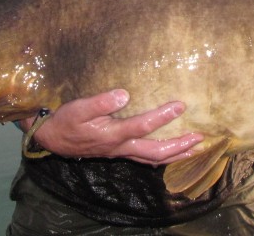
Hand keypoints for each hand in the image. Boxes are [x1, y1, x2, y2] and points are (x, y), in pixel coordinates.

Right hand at [25, 89, 203, 164]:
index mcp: (112, 134)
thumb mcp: (79, 108)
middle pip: (156, 152)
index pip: (143, 126)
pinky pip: (146, 159)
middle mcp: (121, 147)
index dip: (163, 116)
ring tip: (195, 149)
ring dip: (175, 155)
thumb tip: (124, 94)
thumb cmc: (67, 121)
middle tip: (200, 138)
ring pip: (153, 159)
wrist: (53, 139)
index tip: (181, 105)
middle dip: (179, 146)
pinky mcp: (119, 152)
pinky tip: (172, 153)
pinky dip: (163, 158)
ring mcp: (121, 152)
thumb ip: (101, 102)